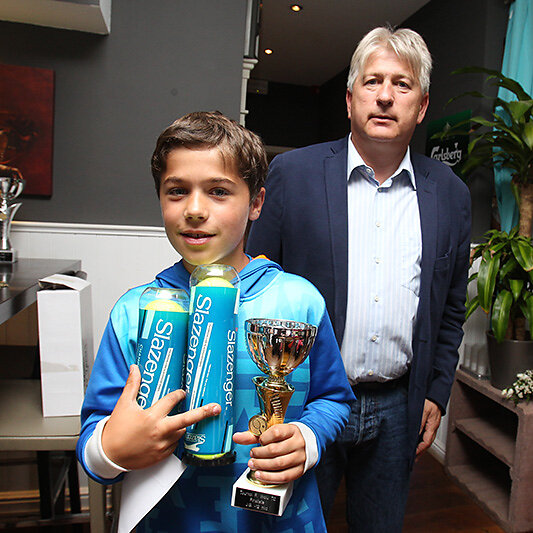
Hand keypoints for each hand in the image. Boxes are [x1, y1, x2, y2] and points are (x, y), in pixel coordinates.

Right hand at [102, 365, 220, 469]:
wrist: (108, 455)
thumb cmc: (116, 430)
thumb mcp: (124, 405)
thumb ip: (132, 385)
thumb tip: (135, 368)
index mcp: (151, 417)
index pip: (171, 401)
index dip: (178, 395)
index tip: (182, 393)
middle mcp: (159, 431)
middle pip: (186, 420)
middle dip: (202, 413)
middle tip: (215, 408)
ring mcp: (162, 445)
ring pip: (181, 432)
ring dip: (181, 426)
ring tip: (174, 421)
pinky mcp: (161, 456)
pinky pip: (174, 446)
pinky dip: (173, 438)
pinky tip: (167, 434)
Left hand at [233, 424, 305, 483]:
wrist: (305, 444)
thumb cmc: (286, 437)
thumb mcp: (272, 432)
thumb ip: (253, 435)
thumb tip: (236, 437)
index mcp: (292, 430)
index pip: (276, 432)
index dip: (263, 438)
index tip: (258, 441)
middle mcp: (298, 443)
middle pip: (275, 450)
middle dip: (259, 454)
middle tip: (252, 455)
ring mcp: (300, 457)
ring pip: (279, 464)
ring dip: (262, 466)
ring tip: (253, 464)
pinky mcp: (299, 470)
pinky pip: (284, 476)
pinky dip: (270, 477)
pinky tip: (260, 475)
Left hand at [416, 399, 441, 455]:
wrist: (435, 397)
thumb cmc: (430, 402)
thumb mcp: (423, 411)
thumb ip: (420, 422)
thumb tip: (416, 433)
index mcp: (432, 427)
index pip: (426, 442)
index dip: (420, 450)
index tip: (413, 455)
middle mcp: (432, 429)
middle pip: (426, 444)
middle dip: (420, 452)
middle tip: (412, 459)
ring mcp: (431, 428)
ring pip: (426, 440)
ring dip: (420, 447)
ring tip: (413, 454)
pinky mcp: (429, 425)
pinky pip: (425, 435)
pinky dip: (420, 441)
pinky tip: (416, 442)